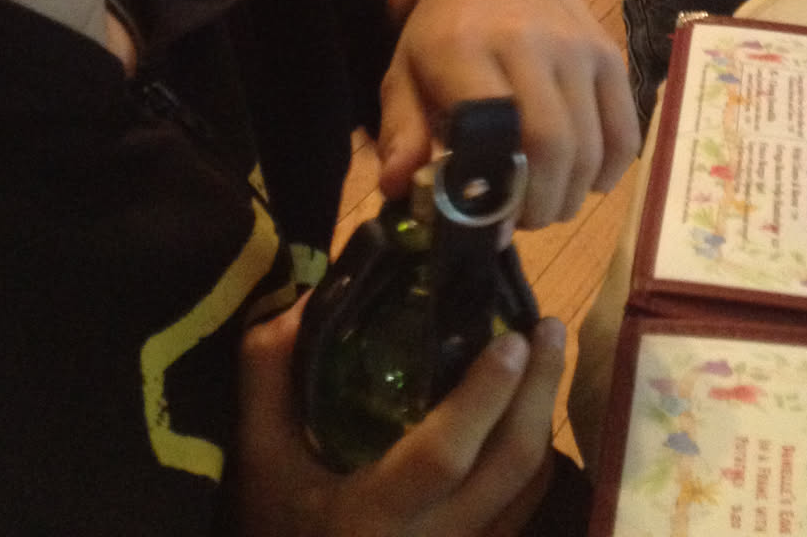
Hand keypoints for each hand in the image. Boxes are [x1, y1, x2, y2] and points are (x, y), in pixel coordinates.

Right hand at [237, 296, 563, 536]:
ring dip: (544, 418)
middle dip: (539, 392)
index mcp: (372, 516)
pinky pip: (522, 513)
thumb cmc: (275, 528)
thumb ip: (270, 373)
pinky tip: (531, 416)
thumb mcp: (258, 457)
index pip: (443, 455)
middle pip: (510, 468)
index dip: (483, 398)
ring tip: (548, 357)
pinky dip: (535, 461)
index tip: (511, 339)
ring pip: (528, 490)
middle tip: (548, 328)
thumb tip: (314, 292)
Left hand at [380, 0, 638, 225]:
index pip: (497, 135)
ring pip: (590, 145)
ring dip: (571, 195)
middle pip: (553, 147)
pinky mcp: (607, 49)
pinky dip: (610, 169)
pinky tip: (587, 181)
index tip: (490, 227)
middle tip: (521, 220)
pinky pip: (624, 126)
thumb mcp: (403, 73)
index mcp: (465, 49)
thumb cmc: (440, 28)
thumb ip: (401, 131)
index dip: (500, 195)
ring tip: (547, 204)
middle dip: (540, 205)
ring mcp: (575, 44)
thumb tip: (399, 188)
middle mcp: (527, 42)